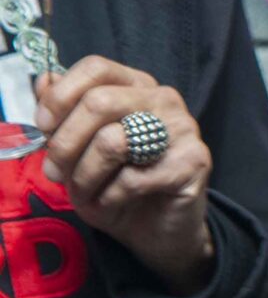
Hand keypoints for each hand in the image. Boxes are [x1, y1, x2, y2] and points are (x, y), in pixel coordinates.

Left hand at [34, 57, 214, 296]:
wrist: (157, 229)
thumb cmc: (115, 185)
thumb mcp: (77, 151)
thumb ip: (62, 116)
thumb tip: (43, 80)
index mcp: (136, 87)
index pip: (96, 67)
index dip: (61, 97)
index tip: (44, 128)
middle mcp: (163, 99)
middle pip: (98, 102)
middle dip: (64, 144)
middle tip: (55, 173)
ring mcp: (183, 128)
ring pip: (111, 141)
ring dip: (85, 176)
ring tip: (87, 192)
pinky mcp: (193, 161)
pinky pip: (132, 178)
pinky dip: (109, 198)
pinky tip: (113, 203)